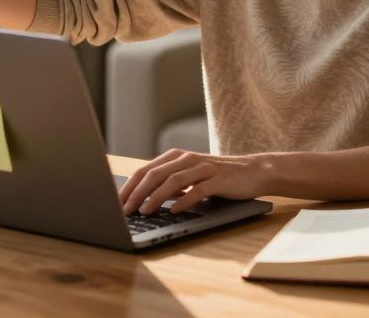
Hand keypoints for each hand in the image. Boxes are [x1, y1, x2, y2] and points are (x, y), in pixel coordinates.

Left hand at [118, 149, 267, 214]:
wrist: (252, 172)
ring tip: (145, 211)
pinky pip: (198, 190)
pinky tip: (174, 211)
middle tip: (126, 210)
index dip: (130, 186)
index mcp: (176, 157)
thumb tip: (142, 200)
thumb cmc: (217, 177)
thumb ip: (169, 184)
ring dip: (156, 197)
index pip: (146, 170)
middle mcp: (187, 159)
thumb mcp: (189, 177)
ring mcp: (203, 168)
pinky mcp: (218, 179)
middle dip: (137, 193)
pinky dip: (184, 200)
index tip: (117, 202)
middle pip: (155, 174)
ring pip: (173, 181)